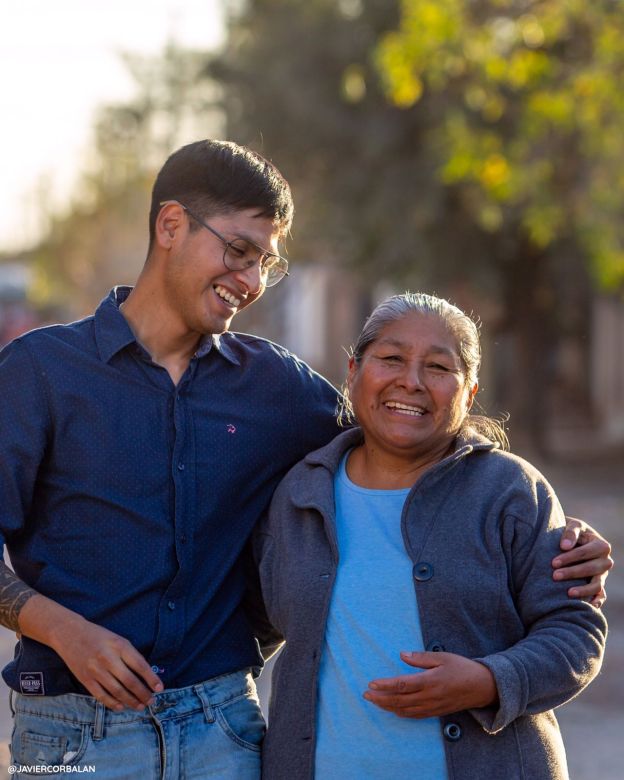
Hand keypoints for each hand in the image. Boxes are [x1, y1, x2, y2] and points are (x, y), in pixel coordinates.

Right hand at [52, 617, 162, 711]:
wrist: (70, 634)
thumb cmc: (99, 636)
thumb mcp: (118, 639)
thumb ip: (130, 655)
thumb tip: (145, 675)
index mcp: (119, 646)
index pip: (140, 665)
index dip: (151, 678)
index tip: (160, 688)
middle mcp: (108, 658)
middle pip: (130, 681)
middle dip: (143, 693)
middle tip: (151, 701)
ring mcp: (96, 670)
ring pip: (117, 691)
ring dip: (130, 701)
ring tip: (140, 706)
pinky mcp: (85, 679)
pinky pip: (101, 695)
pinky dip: (112, 703)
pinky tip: (121, 707)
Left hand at [363, 651, 497, 717]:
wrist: (483, 687)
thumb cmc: (462, 668)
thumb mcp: (443, 657)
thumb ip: (421, 658)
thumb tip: (402, 655)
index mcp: (430, 681)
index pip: (402, 685)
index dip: (385, 685)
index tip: (371, 683)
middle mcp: (429, 697)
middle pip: (399, 700)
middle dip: (380, 698)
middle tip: (365, 695)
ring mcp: (432, 707)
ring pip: (405, 710)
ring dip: (387, 707)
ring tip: (374, 701)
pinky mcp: (436, 712)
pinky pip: (415, 716)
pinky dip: (401, 713)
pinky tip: (393, 709)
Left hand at [553, 517, 612, 606]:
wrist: (571, 539)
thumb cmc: (571, 531)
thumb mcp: (573, 525)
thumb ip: (571, 532)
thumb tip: (565, 546)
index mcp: (601, 545)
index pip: (586, 553)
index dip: (570, 558)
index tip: (553, 563)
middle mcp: (605, 561)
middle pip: (592, 569)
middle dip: (573, 573)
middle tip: (555, 576)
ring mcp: (603, 575)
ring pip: (597, 585)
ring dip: (583, 590)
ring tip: (568, 593)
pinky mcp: (599, 585)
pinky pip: (601, 595)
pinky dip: (596, 601)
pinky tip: (586, 606)